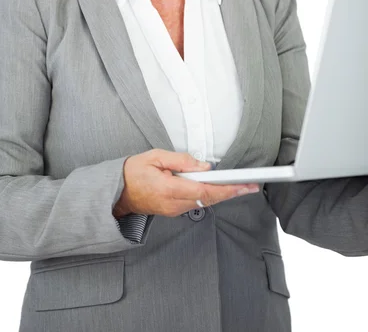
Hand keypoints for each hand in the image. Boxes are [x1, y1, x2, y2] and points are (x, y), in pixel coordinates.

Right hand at [114, 149, 259, 217]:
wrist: (117, 191)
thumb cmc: (133, 172)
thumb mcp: (155, 156)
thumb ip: (182, 161)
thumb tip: (204, 166)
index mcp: (169, 189)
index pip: (204, 191)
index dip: (226, 189)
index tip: (242, 185)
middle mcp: (173, 204)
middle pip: (208, 199)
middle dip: (230, 192)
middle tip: (250, 186)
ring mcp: (173, 210)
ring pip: (204, 203)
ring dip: (221, 194)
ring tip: (238, 185)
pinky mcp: (173, 211)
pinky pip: (195, 204)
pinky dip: (208, 196)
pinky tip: (217, 188)